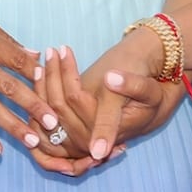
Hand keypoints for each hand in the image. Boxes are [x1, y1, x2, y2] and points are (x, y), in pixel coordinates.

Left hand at [37, 42, 182, 168]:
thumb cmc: (150, 96)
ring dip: (44, 84)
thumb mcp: (150, 90)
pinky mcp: (72, 137)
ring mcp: (79, 142)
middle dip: (53, 75)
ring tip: (46, 58)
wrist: (150, 109)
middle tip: (52, 50)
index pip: (76, 100)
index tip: (64, 49)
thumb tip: (110, 78)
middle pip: (58, 107)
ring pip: (49, 113)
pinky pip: (48, 120)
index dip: (67, 73)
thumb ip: (133, 86)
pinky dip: (42, 97)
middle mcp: (89, 142)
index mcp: (108, 131)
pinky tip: (41, 75)